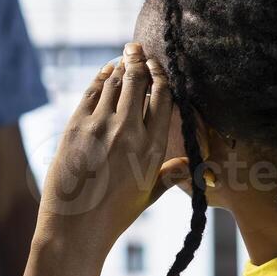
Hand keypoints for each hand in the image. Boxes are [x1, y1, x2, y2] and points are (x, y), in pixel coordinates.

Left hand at [35, 44, 174, 257]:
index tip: (157, 64)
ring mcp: (99, 127)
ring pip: (114, 83)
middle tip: (136, 47)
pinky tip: (104, 73)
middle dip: (139, 60)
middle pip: (138, 81)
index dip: (161, 75)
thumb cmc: (115, 215)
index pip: (163, 97)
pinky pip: (91, 93)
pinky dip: (99, 79)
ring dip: (119, 66)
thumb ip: (172, 174)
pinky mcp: (75, 128)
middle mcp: (128, 132)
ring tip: (123, 57)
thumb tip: (201, 169)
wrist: (75, 228)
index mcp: (152, 148)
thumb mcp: (150, 195)